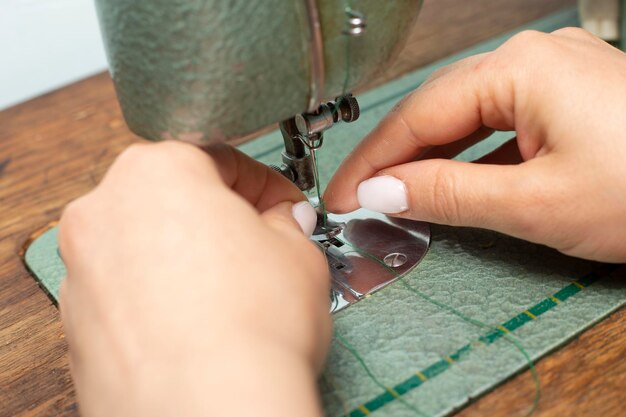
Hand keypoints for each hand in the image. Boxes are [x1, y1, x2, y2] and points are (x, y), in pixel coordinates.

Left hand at [59, 142, 329, 416]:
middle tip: (261, 246)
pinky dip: (161, 298)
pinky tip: (200, 323)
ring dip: (189, 258)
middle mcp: (104, 213)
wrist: (209, 407)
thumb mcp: (297, 253)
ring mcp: (84, 271)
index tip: (283, 208)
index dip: (265, 186)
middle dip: (223, 219)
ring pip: (148, 246)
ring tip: (232, 292)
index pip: (220, 160)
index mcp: (155, 172)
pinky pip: (129, 293)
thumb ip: (287, 225)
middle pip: (175, 199)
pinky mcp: (79, 324)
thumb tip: (282, 225)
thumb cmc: (249, 328)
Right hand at [325, 28, 625, 261]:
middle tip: (361, 199)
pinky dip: (469, 160)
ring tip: (396, 196)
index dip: (373, 161)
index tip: (343, 195)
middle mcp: (531, 62)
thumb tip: (384, 191)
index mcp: (517, 70)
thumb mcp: (534, 202)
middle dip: (396, 159)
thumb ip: (448, 194)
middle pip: (438, 112)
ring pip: (466, 120)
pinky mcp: (568, 103)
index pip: (417, 117)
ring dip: (430, 160)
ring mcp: (552, 79)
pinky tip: (453, 184)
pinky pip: (498, 127)